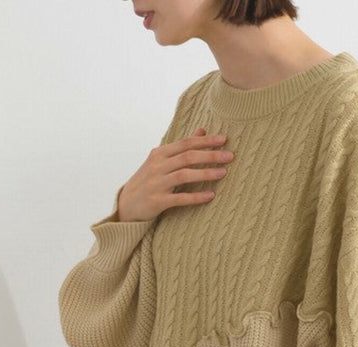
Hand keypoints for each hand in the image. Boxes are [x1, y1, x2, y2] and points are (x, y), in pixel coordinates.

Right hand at [117, 127, 233, 221]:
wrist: (127, 205)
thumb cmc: (149, 180)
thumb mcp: (162, 160)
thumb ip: (182, 146)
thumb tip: (202, 129)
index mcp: (160, 154)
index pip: (186, 143)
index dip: (205, 141)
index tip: (224, 139)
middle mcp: (157, 166)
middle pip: (187, 157)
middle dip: (210, 155)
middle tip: (230, 156)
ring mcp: (156, 184)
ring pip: (184, 175)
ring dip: (205, 173)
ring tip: (223, 173)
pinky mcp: (157, 202)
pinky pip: (179, 198)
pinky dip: (196, 197)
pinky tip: (210, 196)